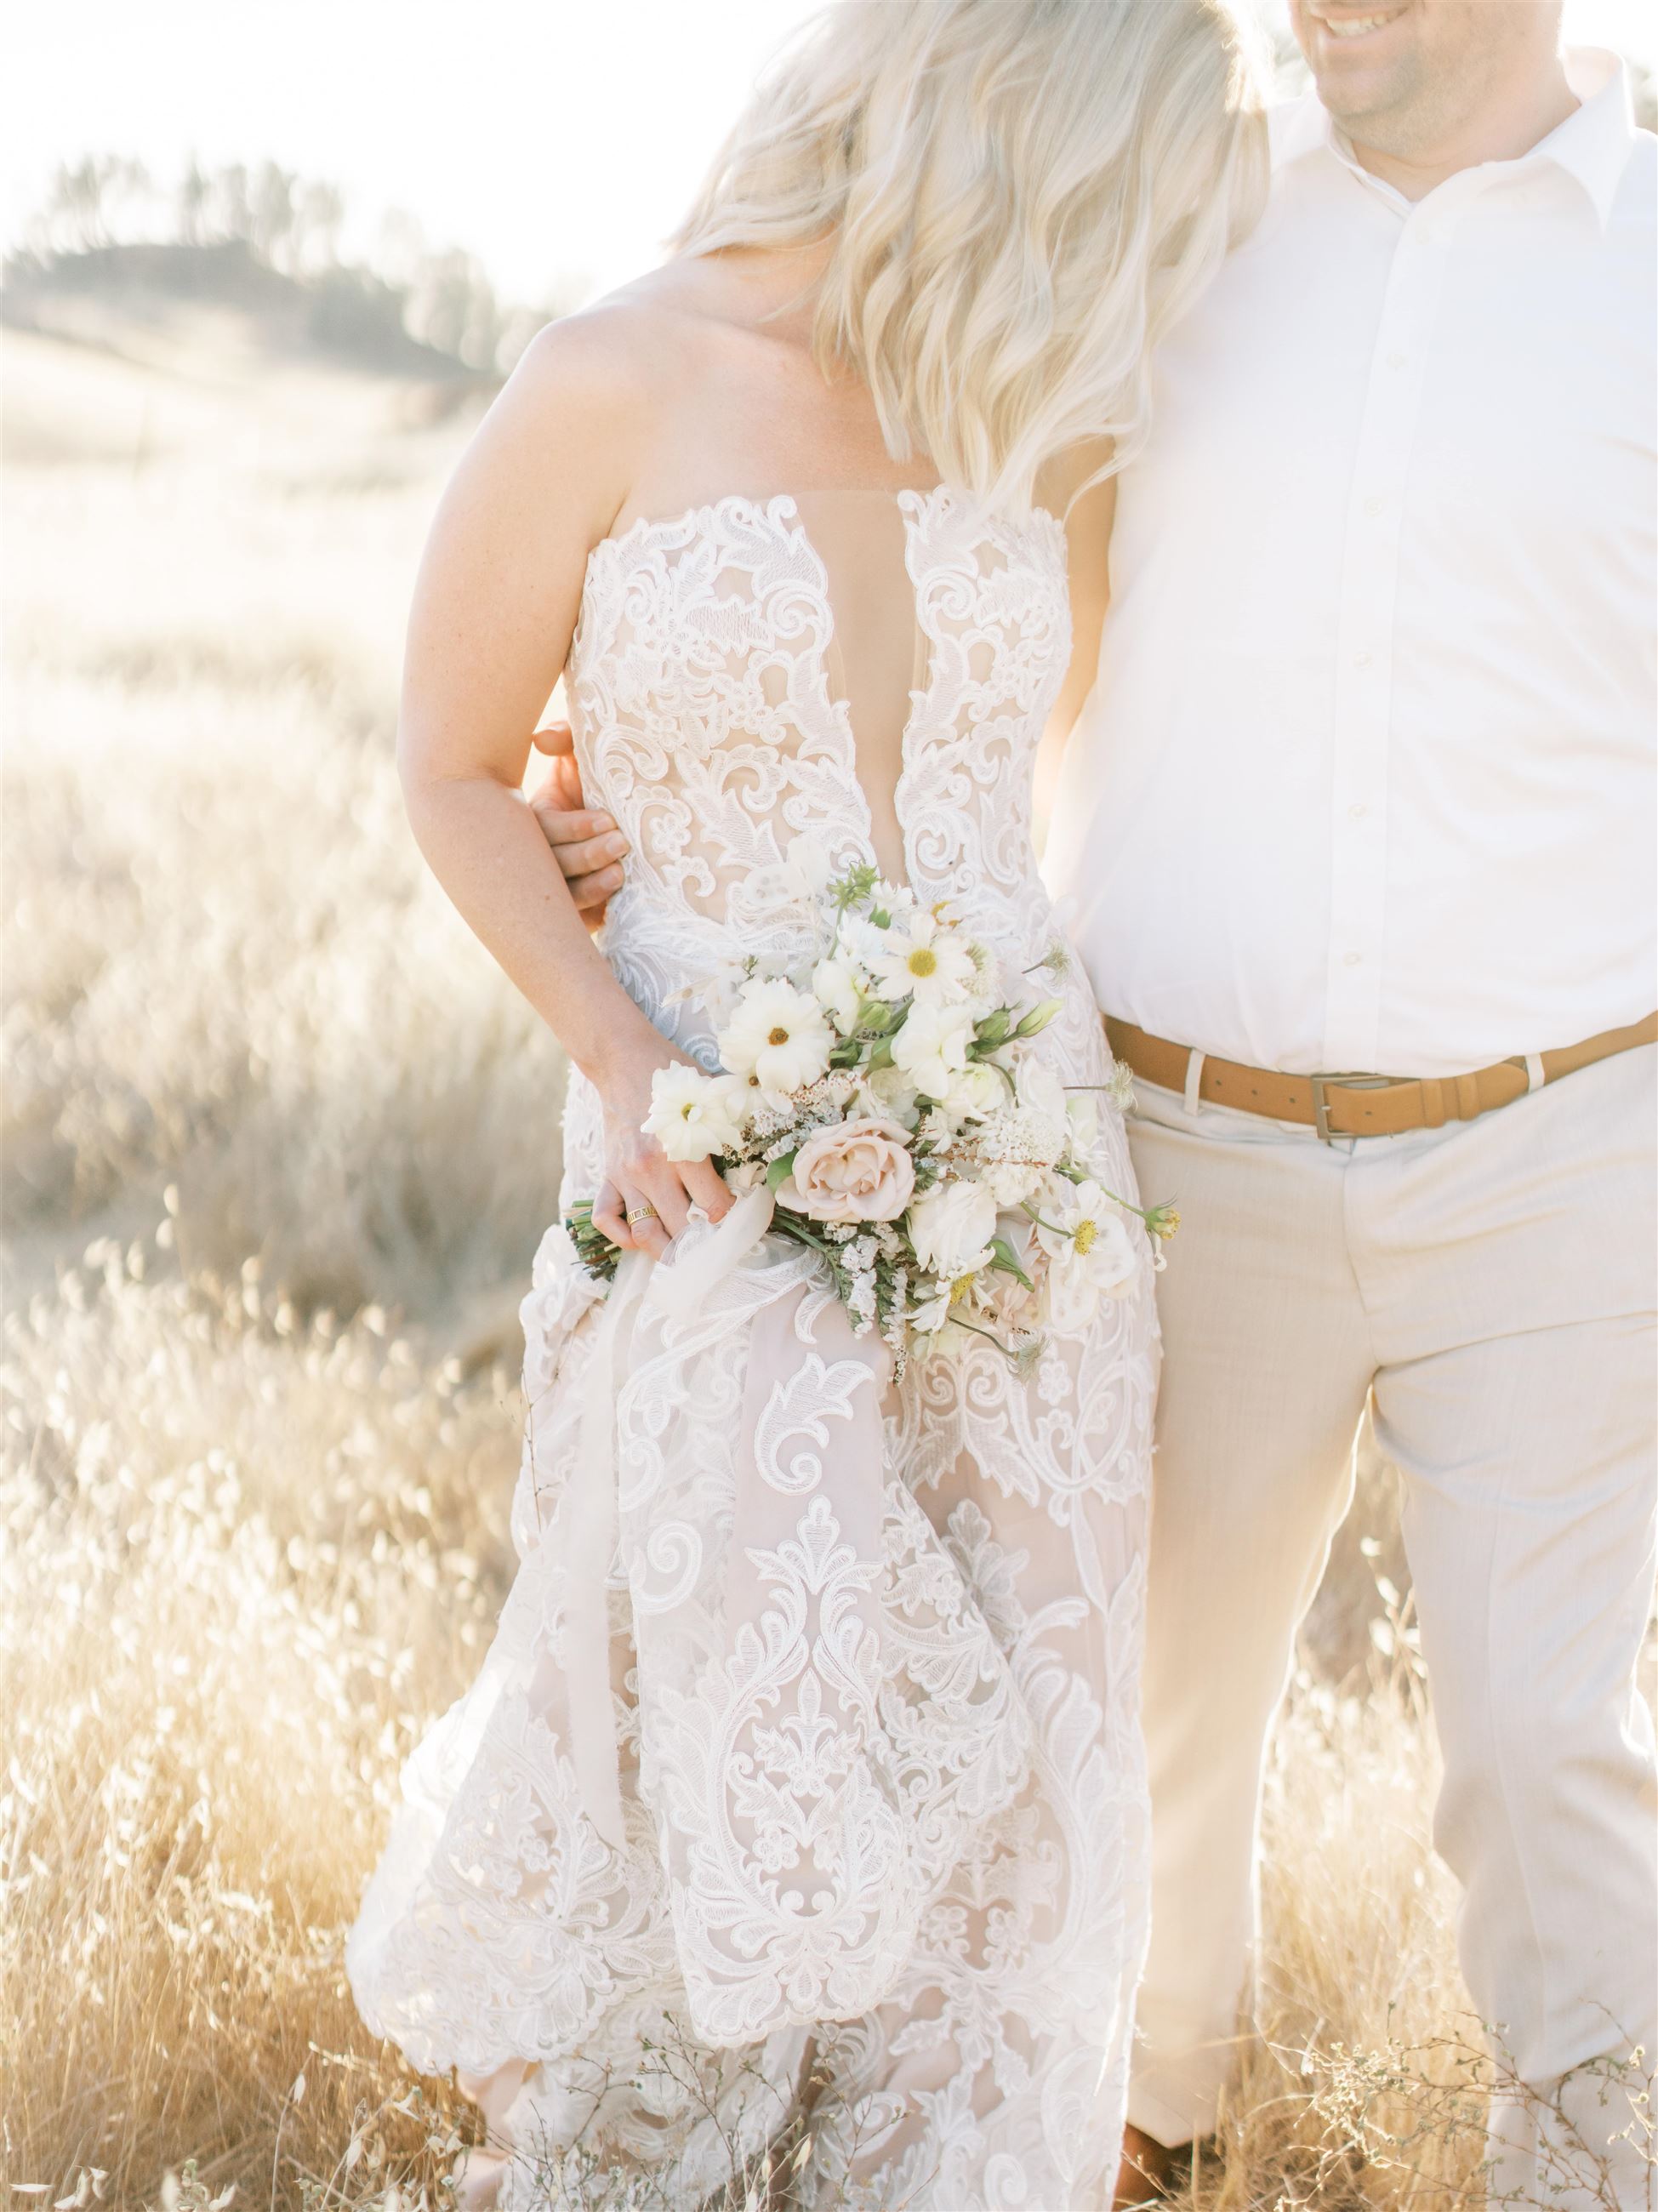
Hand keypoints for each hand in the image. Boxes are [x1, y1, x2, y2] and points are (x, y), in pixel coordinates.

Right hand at [527, 722, 628, 926]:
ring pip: (562, 898)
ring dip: (591, 887)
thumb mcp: (583, 758)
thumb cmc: (604, 786)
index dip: (572, 827)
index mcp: (535, 821)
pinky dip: (594, 915)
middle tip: (621, 842)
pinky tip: (614, 906)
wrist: (637, 822)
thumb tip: (541, 739)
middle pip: (551, 866)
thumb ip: (566, 738)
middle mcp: (538, 857)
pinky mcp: (575, 915)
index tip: (608, 819)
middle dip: (586, 856)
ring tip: (621, 871)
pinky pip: (577, 923)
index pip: (542, 828)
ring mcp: (554, 888)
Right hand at [589, 1035, 731, 1262]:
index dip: (733, 1223)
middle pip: (680, 1231)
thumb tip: (759, 1163)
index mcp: (684, 1151)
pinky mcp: (607, 1175)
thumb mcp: (710, 1097)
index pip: (714, 1208)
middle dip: (703, 1248)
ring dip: (665, 1252)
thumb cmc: (672, 1077)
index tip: (745, 1225)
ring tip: (684, 1257)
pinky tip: (640, 1235)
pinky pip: (606, 1219)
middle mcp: (652, 1170)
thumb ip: (731, 1129)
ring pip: (644, 1234)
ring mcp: (625, 1176)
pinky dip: (621, 1235)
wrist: (622, 1059)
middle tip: (720, 1252)